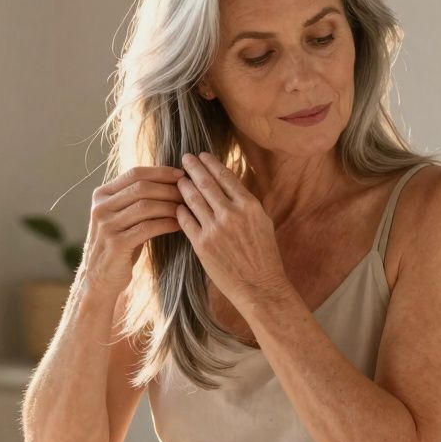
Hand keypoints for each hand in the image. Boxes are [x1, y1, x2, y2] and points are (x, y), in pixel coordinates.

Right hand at [83, 165, 186, 292]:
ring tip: (187, 208)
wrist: (100, 278)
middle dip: (168, 188)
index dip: (160, 172)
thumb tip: (171, 179)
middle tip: (188, 193)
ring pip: (145, 206)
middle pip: (141, 187)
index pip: (134, 173)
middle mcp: (100, 207)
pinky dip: (166, 224)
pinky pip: (147, 228)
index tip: (181, 175)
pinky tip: (179, 225)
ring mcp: (106, 225)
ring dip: (170, 206)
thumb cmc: (120, 244)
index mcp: (101, 194)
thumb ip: (136, 198)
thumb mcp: (122, 216)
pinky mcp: (115, 244)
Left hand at [176, 152, 289, 308]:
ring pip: (193, 199)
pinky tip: (176, 205)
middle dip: (193, 167)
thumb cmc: (264, 255)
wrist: (261, 286)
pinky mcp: (202, 245)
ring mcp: (215, 229)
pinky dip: (180, 211)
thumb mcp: (262, 222)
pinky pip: (186, 221)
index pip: (225, 176)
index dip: (211, 163)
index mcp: (249, 205)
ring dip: (183, 186)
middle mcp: (232, 213)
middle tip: (185, 158)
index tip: (202, 155)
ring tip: (178, 179)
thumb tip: (229, 185)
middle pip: (206, 183)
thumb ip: (245, 203)